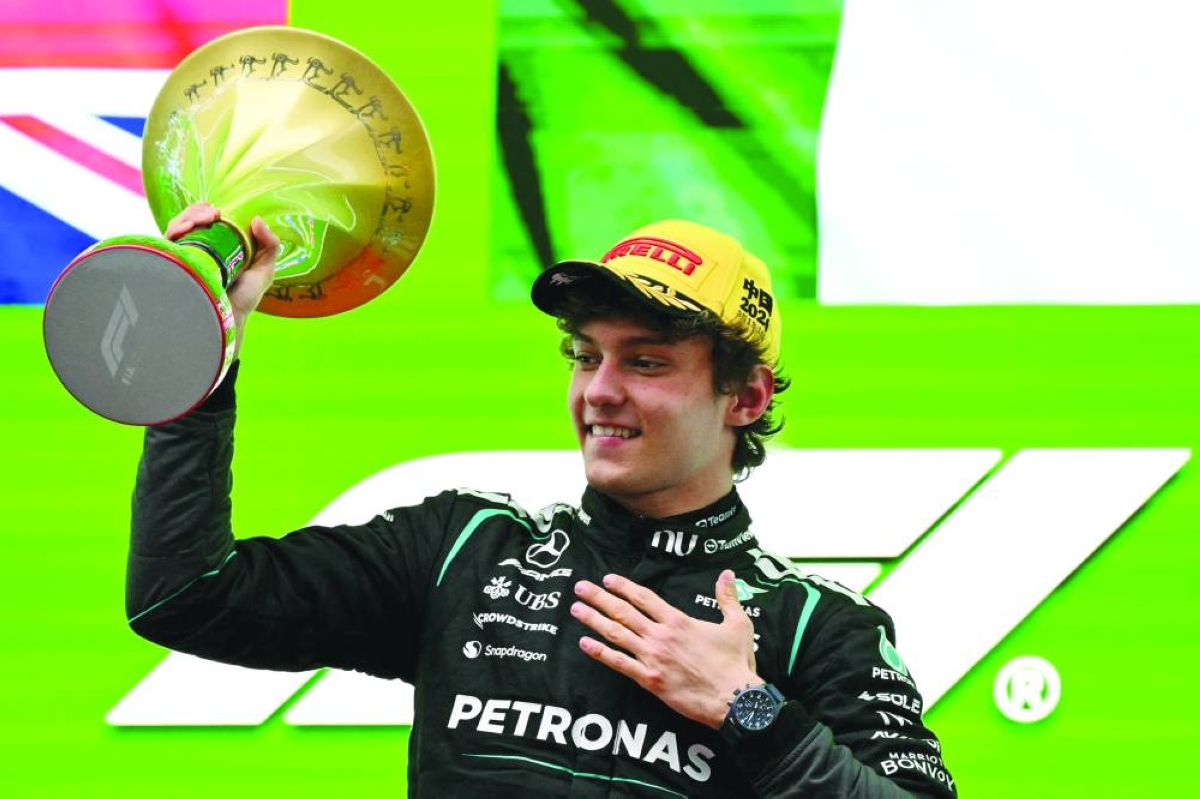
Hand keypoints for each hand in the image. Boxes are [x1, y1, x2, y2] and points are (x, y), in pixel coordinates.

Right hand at [166, 202, 279, 359]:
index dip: (207, 211)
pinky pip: (166, 242)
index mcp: (216, 247)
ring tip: (203, 219)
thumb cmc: (245, 298)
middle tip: (212, 215)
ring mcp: (182, 257)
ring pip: (175, 228)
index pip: (205, 220)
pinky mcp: (172, 265)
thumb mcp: (264, 269)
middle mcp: (196, 250)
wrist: (226, 319)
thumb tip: (257, 219)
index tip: (218, 210)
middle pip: (188, 220)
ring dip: (187, 217)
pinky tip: (186, 229)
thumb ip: (270, 244)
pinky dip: (175, 230)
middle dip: (198, 211)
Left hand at [571, 569, 760, 728]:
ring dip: (593, 620)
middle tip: (580, 587)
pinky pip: (619, 664)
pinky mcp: (650, 680)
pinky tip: (584, 643)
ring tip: (576, 609)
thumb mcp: (738, 624)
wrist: (735, 699)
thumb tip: (727, 574)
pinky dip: (600, 653)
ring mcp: (653, 657)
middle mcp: (661, 636)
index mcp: (678, 621)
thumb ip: (728, 598)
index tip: (608, 579)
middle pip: (623, 611)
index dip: (624, 586)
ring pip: (616, 634)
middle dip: (599, 597)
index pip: (644, 597)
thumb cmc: (736, 663)